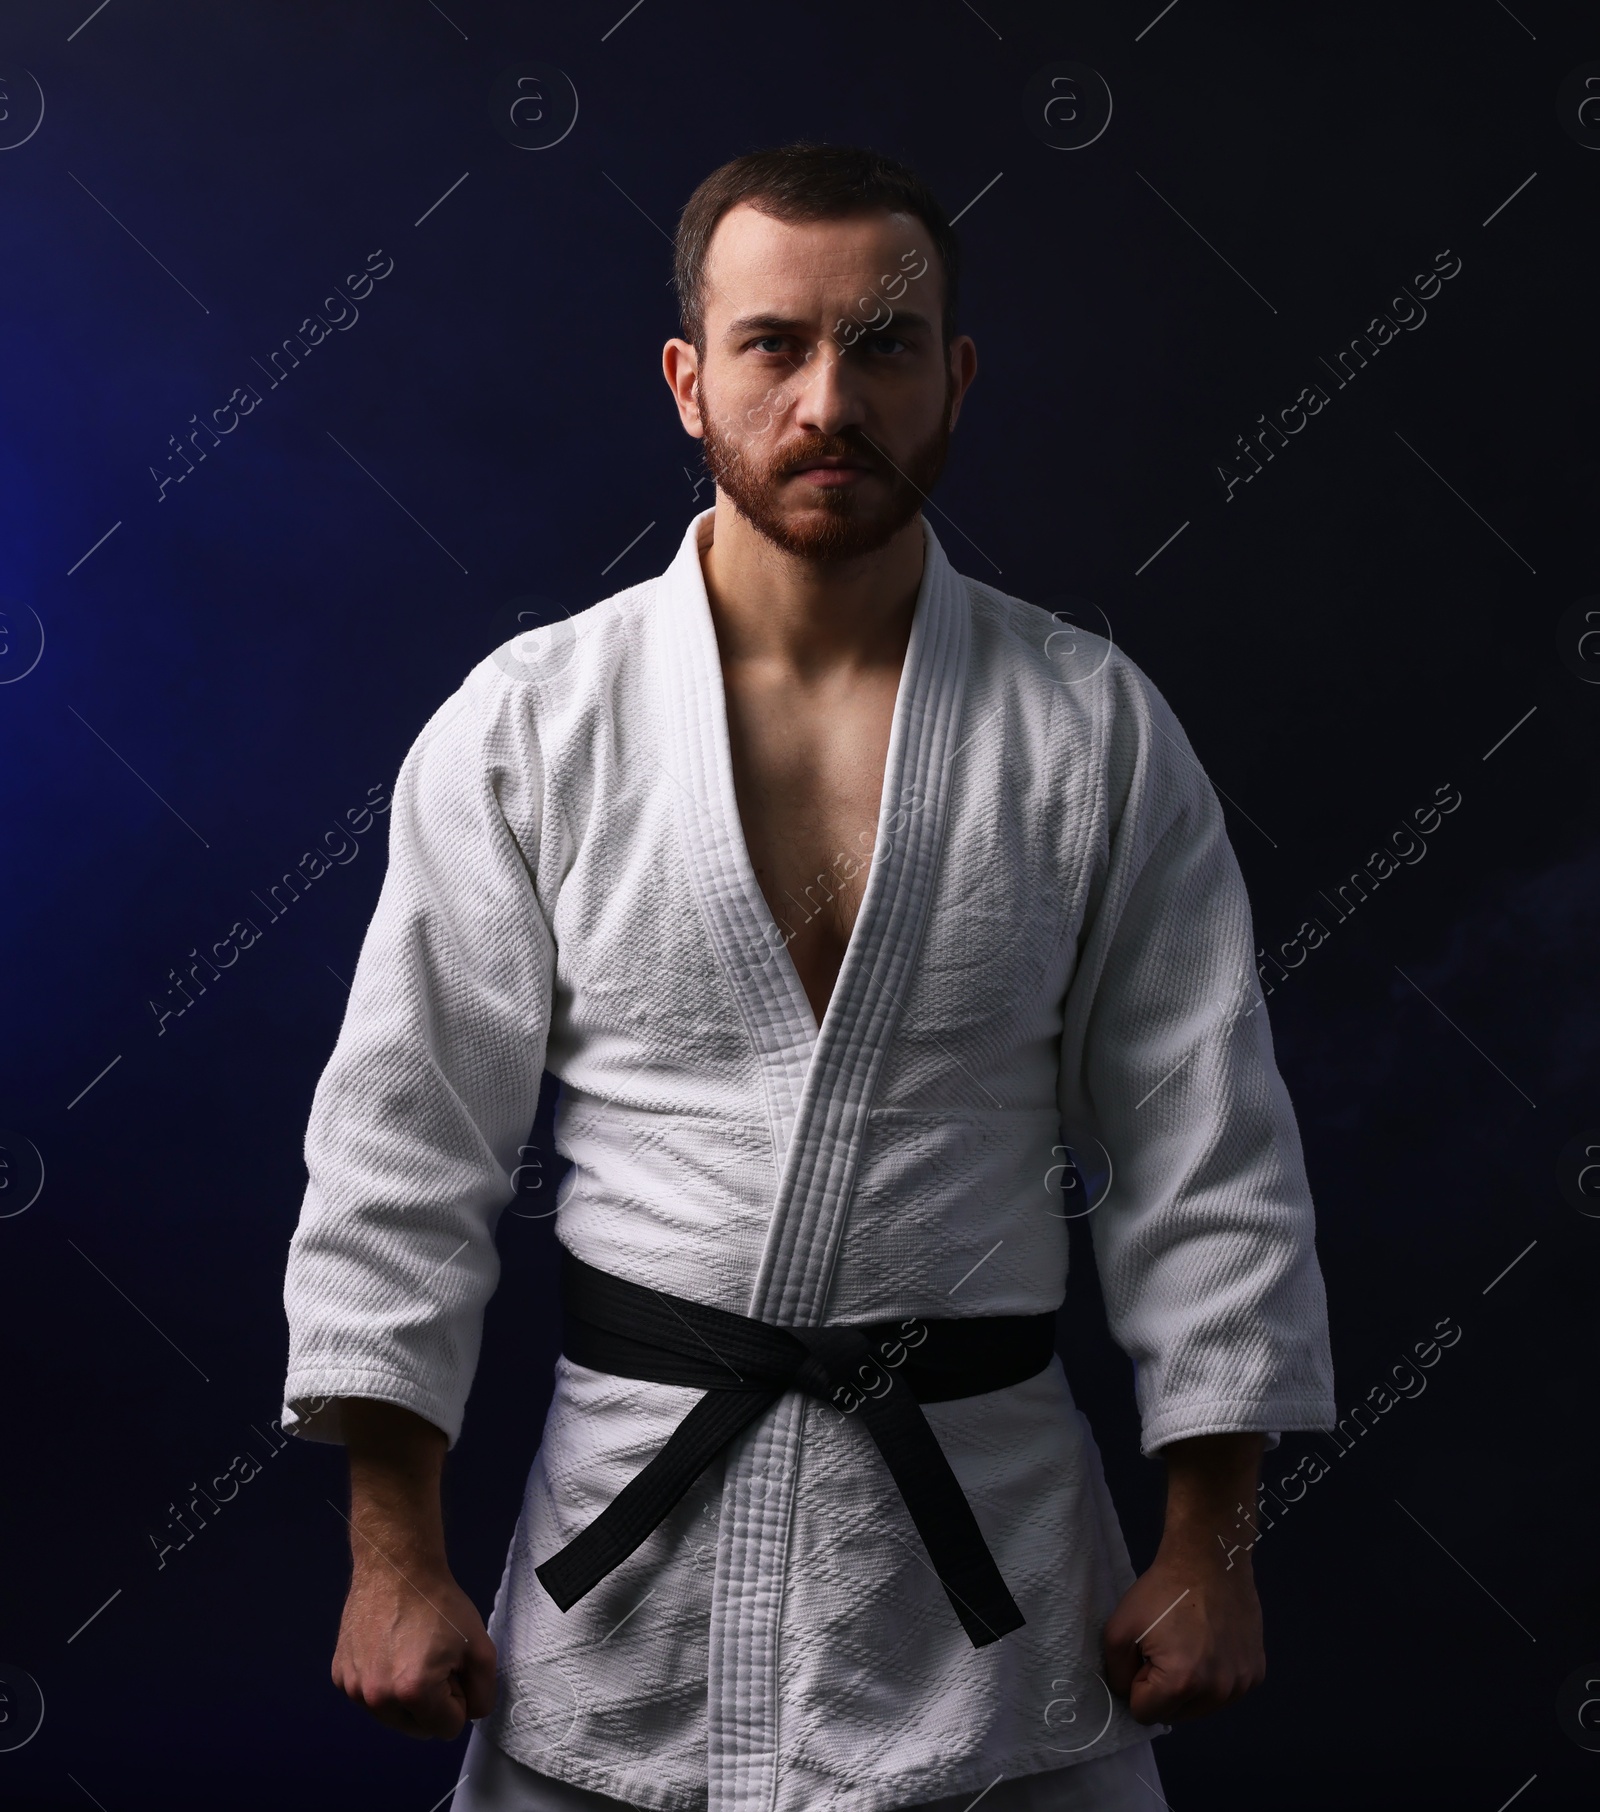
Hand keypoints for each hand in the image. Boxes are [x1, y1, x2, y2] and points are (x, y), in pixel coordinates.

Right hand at [332, 1555, 496, 1738]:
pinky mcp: (339, 1675)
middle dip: (432, 1702)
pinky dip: (382, 1682)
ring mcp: (353, 1688)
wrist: (396, 1568)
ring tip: (410, 1652)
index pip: (448, 1728)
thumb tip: (471, 1714)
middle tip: (434, 1660)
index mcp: (413, 1693)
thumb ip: (484, 1692)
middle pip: (418, 1727)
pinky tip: (388, 1649)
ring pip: (392, 1715)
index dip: (458, 1697)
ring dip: (405, 1696)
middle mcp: (377, 1698)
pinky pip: (369, 1696)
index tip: (453, 1666)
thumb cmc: (439, 1603)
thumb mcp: (481, 1647)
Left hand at [1101, 1535, 1264, 1723]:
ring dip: (1189, 1686)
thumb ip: (1116, 1673)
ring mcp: (1242, 1684)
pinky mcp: (1257, 1674)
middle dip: (1163, 1688)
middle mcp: (1218, 1692)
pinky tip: (1211, 1644)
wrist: (1209, 1560)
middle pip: (1175, 1715)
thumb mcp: (1118, 1628)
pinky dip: (1213, 1677)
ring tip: (1189, 1643)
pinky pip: (1224, 1692)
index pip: (1145, 1713)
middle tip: (1166, 1645)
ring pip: (1201, 1708)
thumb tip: (1127, 1697)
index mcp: (1182, 1683)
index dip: (1138, 1682)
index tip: (1146, 1652)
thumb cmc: (1161, 1591)